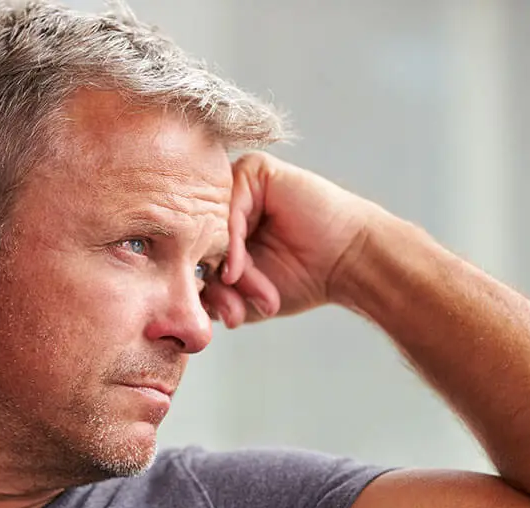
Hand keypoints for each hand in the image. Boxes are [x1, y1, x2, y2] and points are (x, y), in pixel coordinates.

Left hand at [203, 152, 381, 327]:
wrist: (348, 263)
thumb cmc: (303, 278)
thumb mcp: (246, 294)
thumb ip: (214, 294)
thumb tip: (180, 298)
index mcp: (223, 226)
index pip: (192, 251)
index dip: (201, 288)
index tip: (223, 316)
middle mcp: (228, 202)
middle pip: (197, 240)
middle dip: (213, 284)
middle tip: (235, 312)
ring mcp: (240, 184)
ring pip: (210, 227)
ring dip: (225, 266)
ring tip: (246, 289)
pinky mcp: (256, 169)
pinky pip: (228, 205)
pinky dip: (230, 241)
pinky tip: (239, 267)